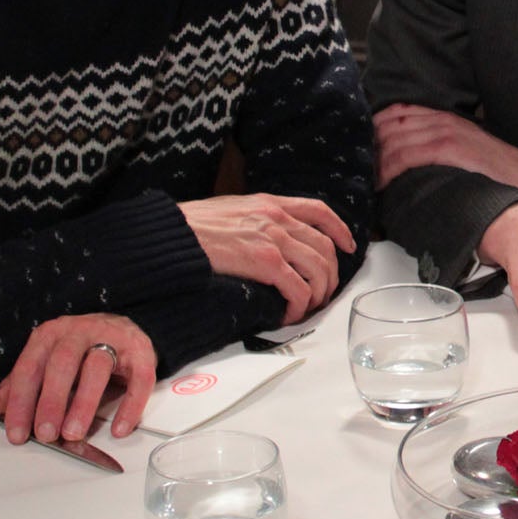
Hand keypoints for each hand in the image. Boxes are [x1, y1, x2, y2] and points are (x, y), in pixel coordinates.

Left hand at [0, 313, 154, 442]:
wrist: (120, 327)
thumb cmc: (80, 348)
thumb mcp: (46, 359)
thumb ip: (23, 381)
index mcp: (52, 334)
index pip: (30, 367)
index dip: (22, 401)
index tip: (18, 432)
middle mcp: (80, 332)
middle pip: (63, 362)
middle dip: (52, 400)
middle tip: (46, 433)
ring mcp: (113, 339)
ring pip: (97, 367)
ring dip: (84, 403)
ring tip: (74, 432)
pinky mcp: (141, 353)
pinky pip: (139, 379)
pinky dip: (130, 406)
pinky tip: (119, 428)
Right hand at [178, 194, 356, 323]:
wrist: (170, 235)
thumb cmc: (190, 227)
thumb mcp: (230, 210)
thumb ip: (255, 218)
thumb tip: (268, 238)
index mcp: (269, 203)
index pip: (318, 210)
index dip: (339, 229)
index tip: (347, 245)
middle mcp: (277, 217)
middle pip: (324, 247)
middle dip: (329, 274)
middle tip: (322, 293)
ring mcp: (273, 238)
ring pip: (318, 269)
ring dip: (317, 294)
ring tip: (305, 308)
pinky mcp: (264, 262)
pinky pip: (297, 289)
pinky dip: (298, 306)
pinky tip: (287, 315)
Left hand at [374, 103, 517, 207]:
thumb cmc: (498, 170)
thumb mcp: (466, 148)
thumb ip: (440, 146)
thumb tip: (413, 160)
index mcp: (444, 117)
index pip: (397, 112)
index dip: (374, 128)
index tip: (362, 147)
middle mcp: (441, 119)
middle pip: (389, 125)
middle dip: (369, 146)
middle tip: (357, 167)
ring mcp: (444, 132)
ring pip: (393, 141)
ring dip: (374, 162)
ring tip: (364, 179)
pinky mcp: (448, 149)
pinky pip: (405, 155)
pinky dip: (388, 169)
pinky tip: (381, 182)